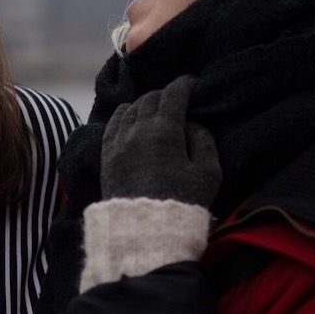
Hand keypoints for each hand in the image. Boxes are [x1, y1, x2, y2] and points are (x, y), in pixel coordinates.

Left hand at [101, 75, 220, 207]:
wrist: (144, 230)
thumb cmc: (182, 202)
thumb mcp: (208, 173)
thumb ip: (203, 140)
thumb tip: (190, 123)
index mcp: (164, 130)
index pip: (174, 93)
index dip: (185, 84)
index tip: (193, 83)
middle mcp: (138, 130)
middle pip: (151, 98)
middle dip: (166, 94)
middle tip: (178, 100)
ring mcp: (119, 141)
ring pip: (132, 107)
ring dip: (146, 103)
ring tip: (157, 109)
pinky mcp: (107, 155)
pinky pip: (114, 122)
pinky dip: (125, 114)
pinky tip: (132, 116)